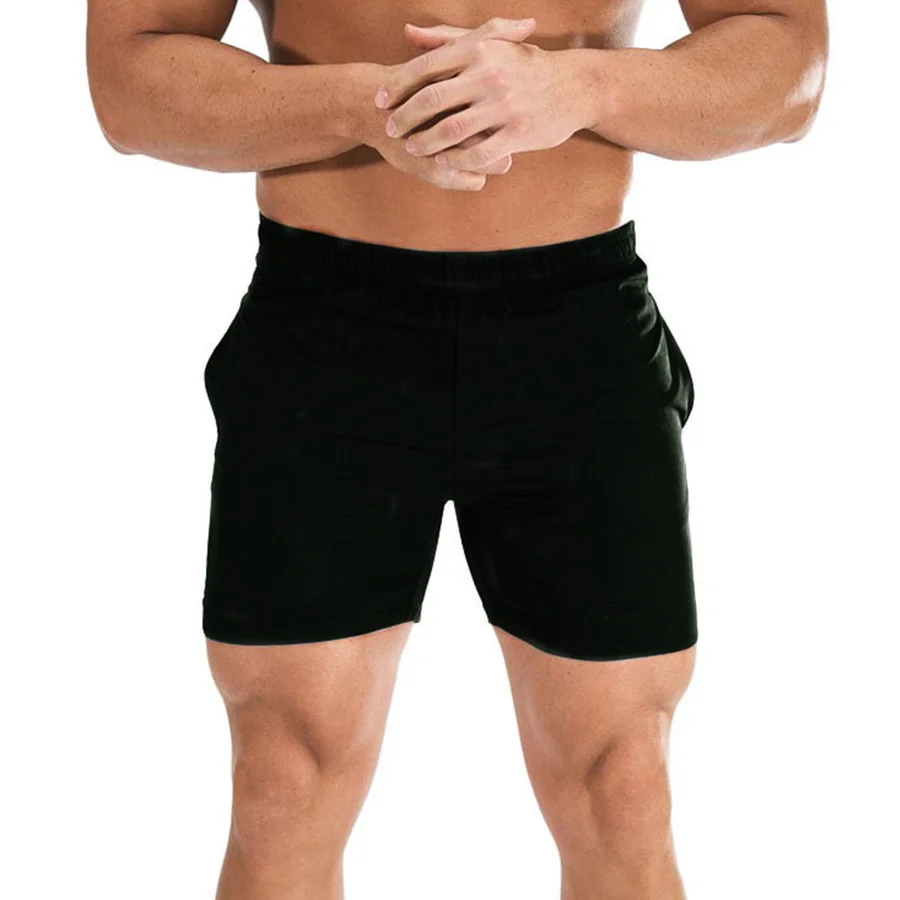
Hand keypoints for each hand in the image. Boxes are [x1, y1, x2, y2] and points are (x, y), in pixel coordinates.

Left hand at [358, 18, 532, 190]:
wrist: (575, 86)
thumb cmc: (525, 64)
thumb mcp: (490, 43)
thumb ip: (447, 39)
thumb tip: (408, 33)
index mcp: (478, 50)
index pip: (426, 68)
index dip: (397, 86)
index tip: (380, 101)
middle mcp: (489, 75)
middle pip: (432, 100)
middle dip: (405, 117)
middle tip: (390, 129)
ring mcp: (504, 106)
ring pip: (451, 129)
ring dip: (425, 142)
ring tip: (412, 147)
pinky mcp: (517, 133)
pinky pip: (477, 152)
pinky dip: (456, 159)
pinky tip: (443, 161)